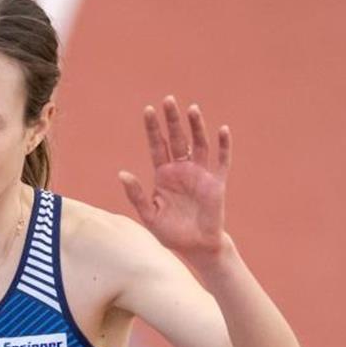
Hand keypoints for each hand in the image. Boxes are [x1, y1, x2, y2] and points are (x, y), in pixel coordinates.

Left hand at [118, 95, 231, 261]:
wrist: (195, 247)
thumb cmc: (170, 232)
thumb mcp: (149, 214)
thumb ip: (137, 195)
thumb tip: (122, 173)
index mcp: (163, 175)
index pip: (157, 146)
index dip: (153, 129)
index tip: (148, 110)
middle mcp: (182, 170)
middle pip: (177, 139)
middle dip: (173, 120)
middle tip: (168, 99)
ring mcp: (200, 174)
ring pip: (199, 144)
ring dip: (196, 127)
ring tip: (191, 108)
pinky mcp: (216, 183)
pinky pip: (222, 161)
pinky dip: (223, 146)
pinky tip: (222, 130)